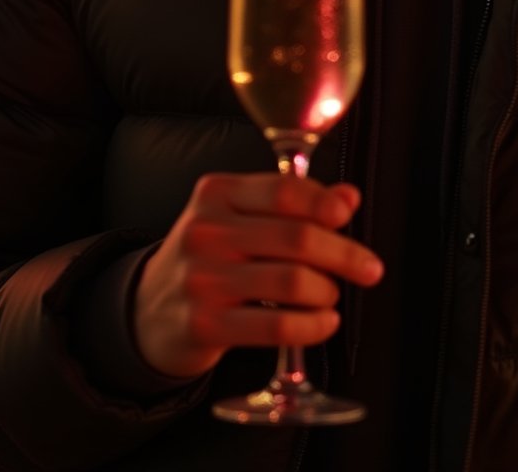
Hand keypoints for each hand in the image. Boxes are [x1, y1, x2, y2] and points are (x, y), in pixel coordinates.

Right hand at [132, 172, 383, 378]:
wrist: (148, 310)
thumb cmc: (209, 256)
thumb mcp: (238, 216)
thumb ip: (293, 203)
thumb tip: (349, 197)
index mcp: (216, 193)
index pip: (283, 189)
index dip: (324, 203)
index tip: (348, 217)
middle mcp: (206, 231)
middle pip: (295, 238)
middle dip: (344, 254)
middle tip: (369, 268)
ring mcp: (203, 279)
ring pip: (291, 282)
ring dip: (327, 292)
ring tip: (331, 296)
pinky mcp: (205, 325)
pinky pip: (276, 327)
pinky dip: (312, 327)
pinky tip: (324, 323)